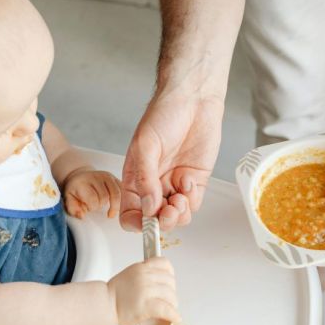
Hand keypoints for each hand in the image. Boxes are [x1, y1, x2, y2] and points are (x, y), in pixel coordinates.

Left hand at [63, 169, 120, 218]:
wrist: (81, 177)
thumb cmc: (75, 191)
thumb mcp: (69, 200)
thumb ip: (73, 209)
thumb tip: (82, 215)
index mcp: (83, 182)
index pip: (93, 199)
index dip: (92, 207)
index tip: (89, 208)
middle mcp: (96, 177)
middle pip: (105, 197)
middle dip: (101, 205)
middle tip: (96, 206)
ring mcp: (107, 176)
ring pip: (117, 194)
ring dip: (114, 205)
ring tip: (109, 211)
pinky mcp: (115, 178)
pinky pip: (122, 191)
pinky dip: (121, 200)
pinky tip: (116, 205)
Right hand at [107, 257, 181, 324]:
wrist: (104, 304)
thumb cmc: (115, 293)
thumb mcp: (130, 274)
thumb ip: (145, 274)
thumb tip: (160, 282)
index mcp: (141, 268)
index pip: (164, 264)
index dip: (170, 274)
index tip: (170, 282)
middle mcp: (144, 277)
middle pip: (170, 282)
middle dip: (172, 293)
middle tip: (169, 301)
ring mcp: (145, 290)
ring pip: (170, 296)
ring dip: (173, 305)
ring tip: (170, 311)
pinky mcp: (145, 306)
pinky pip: (166, 309)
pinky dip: (173, 315)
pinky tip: (176, 319)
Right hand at [121, 93, 223, 231]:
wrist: (194, 100)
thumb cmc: (164, 115)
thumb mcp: (145, 146)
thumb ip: (144, 179)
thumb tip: (147, 207)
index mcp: (135, 179)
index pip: (130, 213)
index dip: (137, 224)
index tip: (146, 223)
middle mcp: (154, 185)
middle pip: (155, 219)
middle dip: (162, 221)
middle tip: (168, 211)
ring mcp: (175, 185)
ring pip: (176, 217)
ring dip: (178, 214)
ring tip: (180, 198)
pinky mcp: (195, 181)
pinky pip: (193, 204)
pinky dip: (191, 200)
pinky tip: (188, 180)